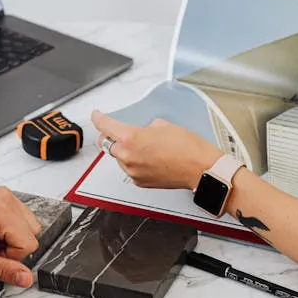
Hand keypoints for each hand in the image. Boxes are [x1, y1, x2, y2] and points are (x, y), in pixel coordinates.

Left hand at [0, 188, 41, 287]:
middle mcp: (6, 198)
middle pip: (32, 234)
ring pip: (31, 227)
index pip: (28, 243)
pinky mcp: (6, 196)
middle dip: (13, 247)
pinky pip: (24, 219)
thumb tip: (26, 278)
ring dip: (15, 238)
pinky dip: (13, 229)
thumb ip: (2, 270)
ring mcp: (6, 195)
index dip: (11, 256)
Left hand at [91, 110, 222, 189]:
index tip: (97, 115)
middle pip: (106, 144)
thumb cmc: (187, 147)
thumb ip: (145, 127)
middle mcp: (127, 156)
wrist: (200, 168)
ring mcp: (132, 171)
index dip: (98, 118)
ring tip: (144, 147)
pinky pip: (130, 169)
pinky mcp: (140, 182)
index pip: (104, 125)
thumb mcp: (163, 125)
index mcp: (130, 138)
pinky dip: (134, 163)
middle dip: (110, 136)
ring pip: (118, 158)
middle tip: (118, 132)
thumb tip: (142, 132)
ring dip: (124, 151)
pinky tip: (149, 158)